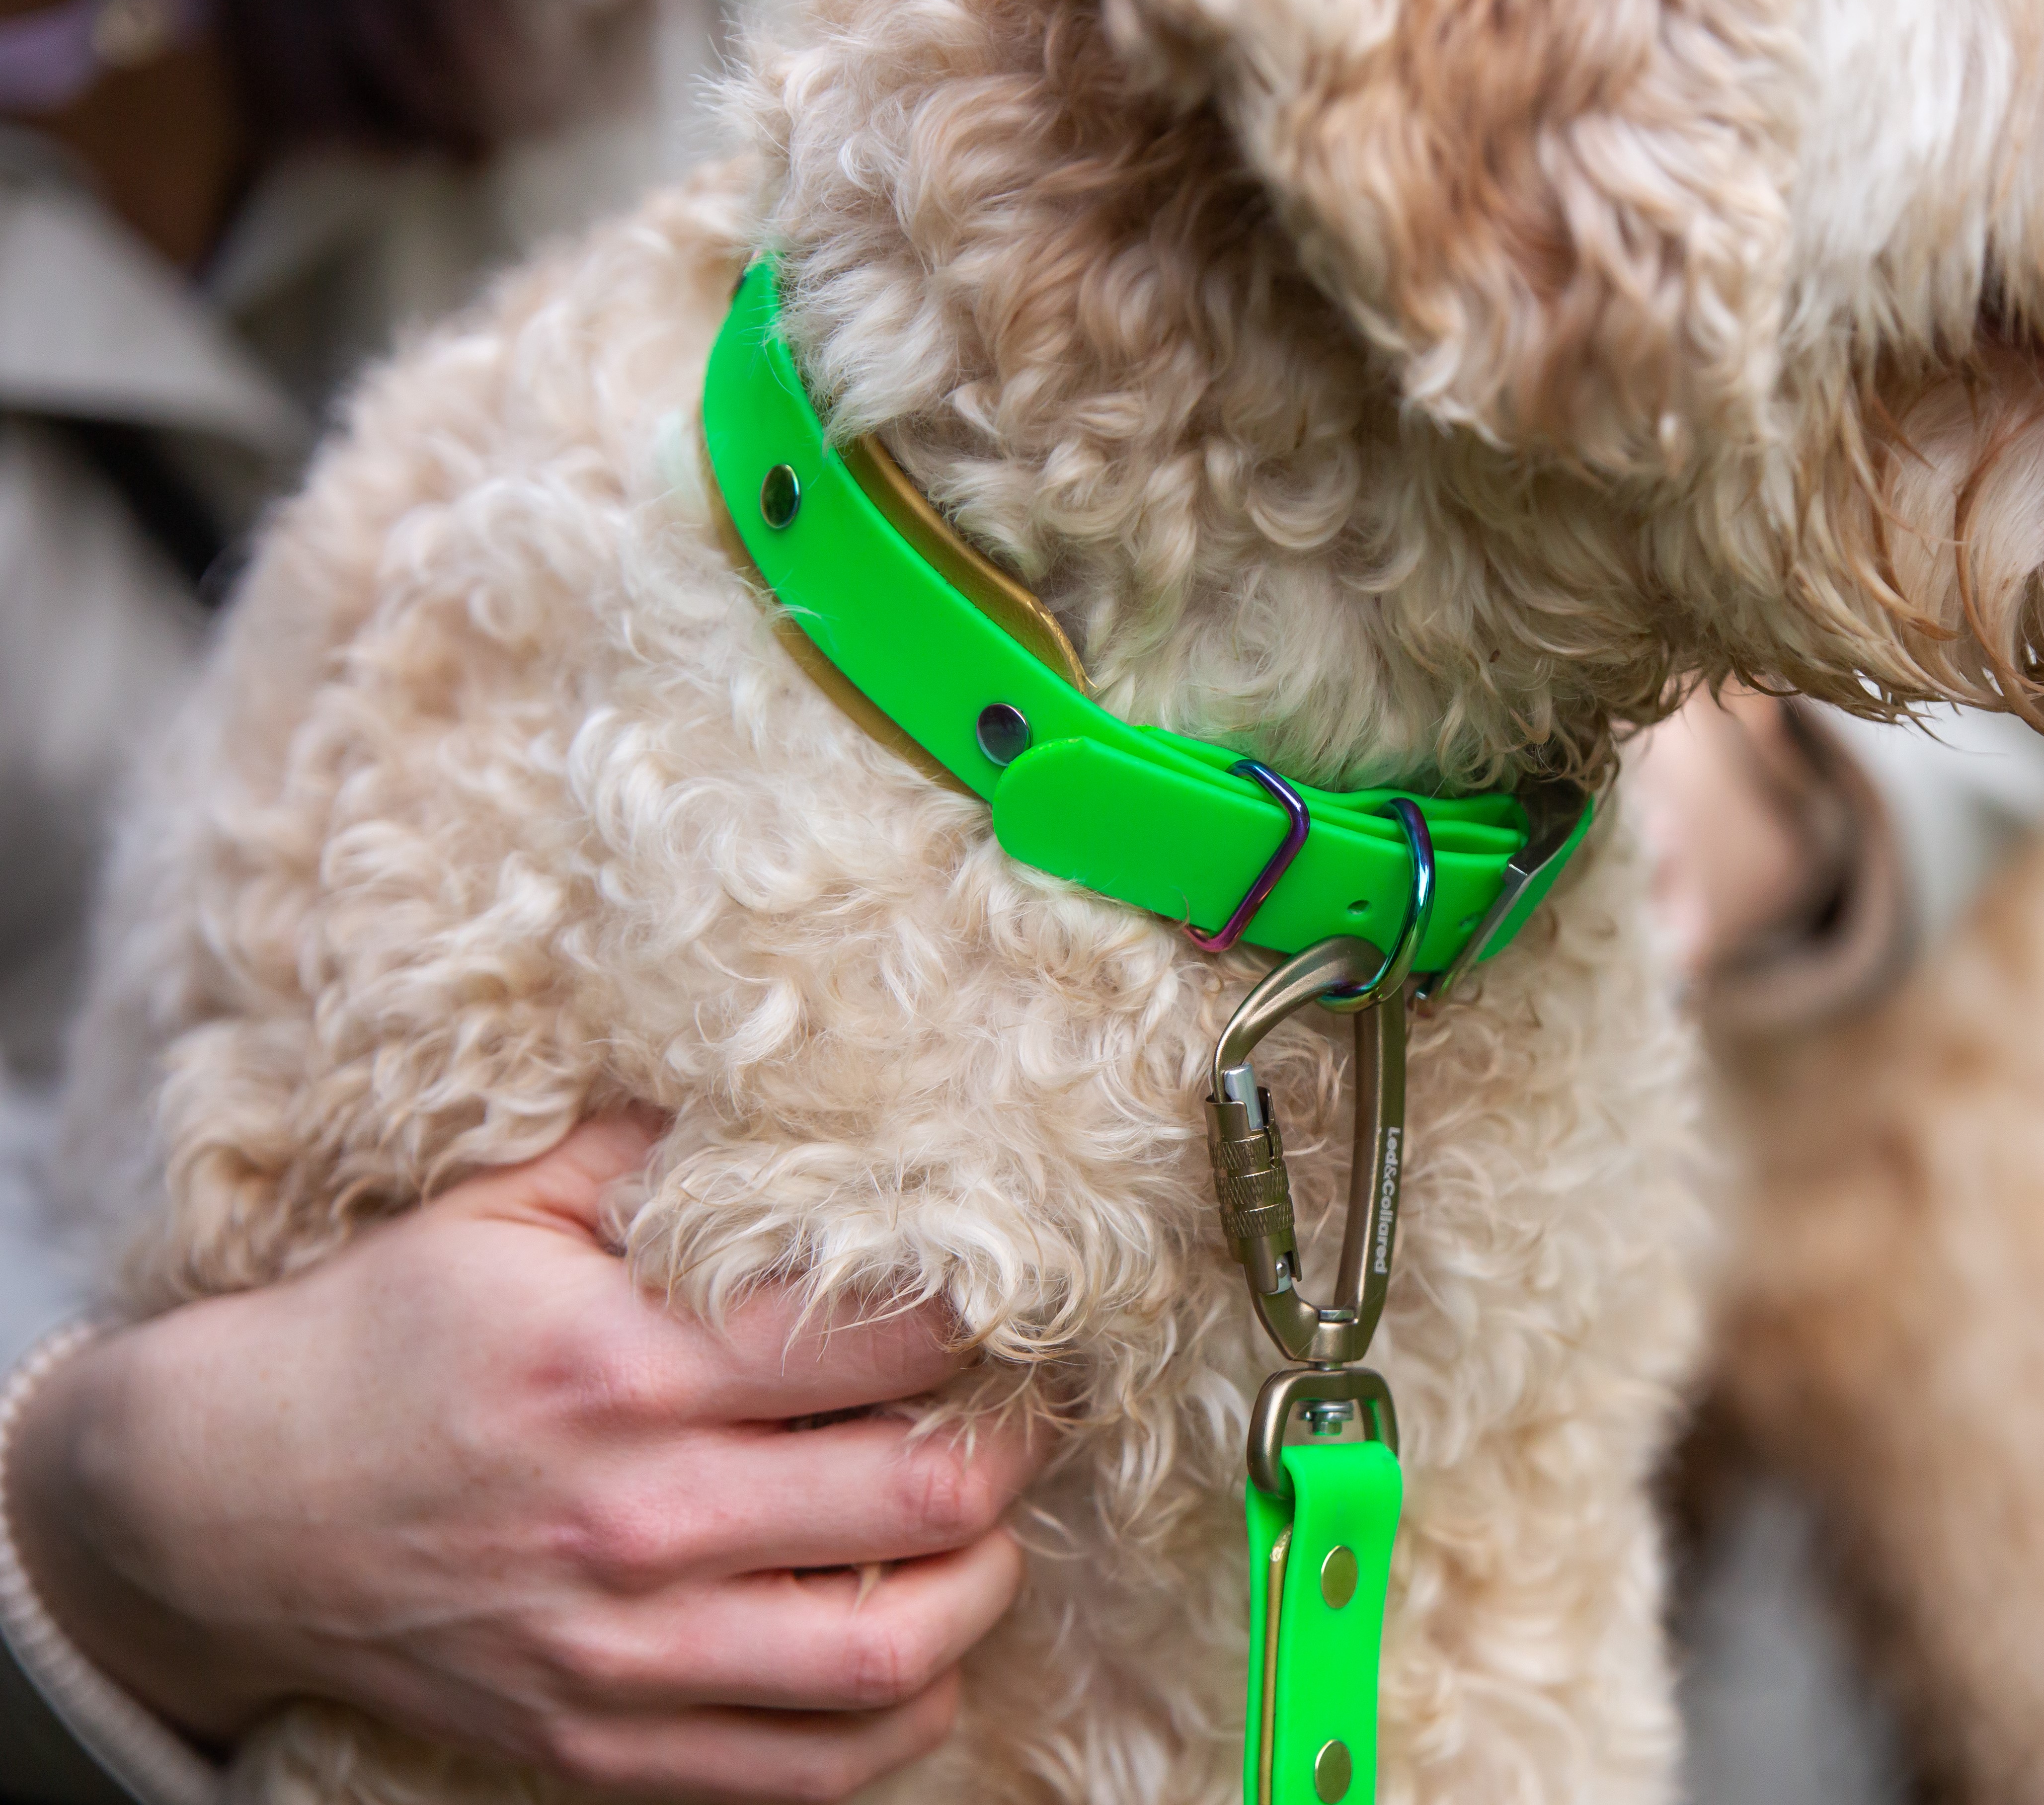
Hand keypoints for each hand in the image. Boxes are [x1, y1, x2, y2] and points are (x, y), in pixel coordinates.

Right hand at [4, 1113, 1042, 1800]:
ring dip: (983, 1583)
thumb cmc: (386, 1336)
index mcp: (620, 1364)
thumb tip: (806, 1100)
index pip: (886, 1340)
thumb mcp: (505, 1207)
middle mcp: (635, 1516)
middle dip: (1011, 1443)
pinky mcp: (603, 1747)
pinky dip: (902, 1709)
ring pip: (894, 1650)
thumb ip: (658, 1151)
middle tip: (1021, 1405)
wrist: (226, 1510)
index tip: (1005, 1299)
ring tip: (983, 1525)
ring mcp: (623, 1653)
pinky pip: (816, 1766)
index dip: (979, 1315)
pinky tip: (917, 1640)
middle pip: (923, 1493)